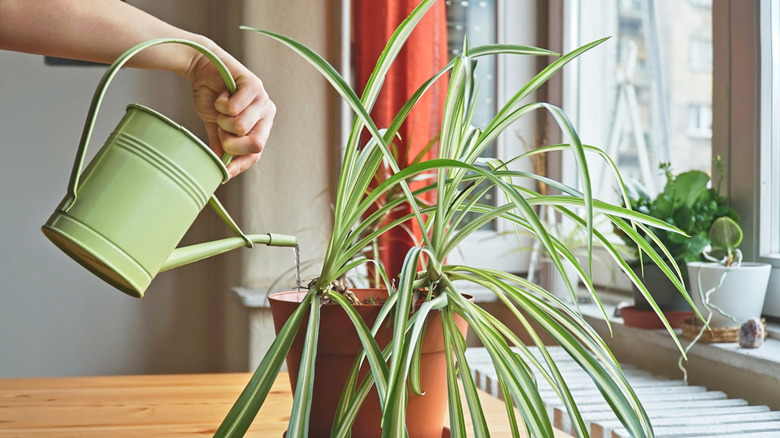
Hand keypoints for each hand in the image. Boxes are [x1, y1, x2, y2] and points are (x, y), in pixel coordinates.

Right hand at [186, 49, 274, 178]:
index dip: (240, 164)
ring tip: (221, 106)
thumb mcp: (216, 127)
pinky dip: (221, 104)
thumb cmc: (211, 96)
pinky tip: (222, 94)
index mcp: (261, 126)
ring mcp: (263, 99)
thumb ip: (222, 146)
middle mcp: (267, 113)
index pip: (255, 153)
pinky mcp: (254, 85)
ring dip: (222, 119)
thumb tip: (221, 171)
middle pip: (252, 144)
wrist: (201, 68)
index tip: (224, 172)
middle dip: (229, 140)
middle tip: (220, 125)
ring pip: (240, 127)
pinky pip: (234, 108)